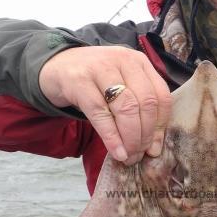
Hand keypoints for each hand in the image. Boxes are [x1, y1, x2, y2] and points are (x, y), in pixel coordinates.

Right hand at [39, 46, 171, 163]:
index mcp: (139, 62)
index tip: (154, 148)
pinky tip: (116, 151)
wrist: (55, 67)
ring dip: (131, 138)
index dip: (161, 126)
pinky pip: (100, 113)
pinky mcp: (79, 81)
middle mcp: (123, 60)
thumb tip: (153, 146)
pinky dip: (111, 137)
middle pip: (145, 103)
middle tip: (139, 155)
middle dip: (145, 135)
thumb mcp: (121, 85)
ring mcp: (100, 68)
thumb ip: (138, 106)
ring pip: (127, 108)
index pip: (160, 95)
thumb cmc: (94, 82)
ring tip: (128, 156)